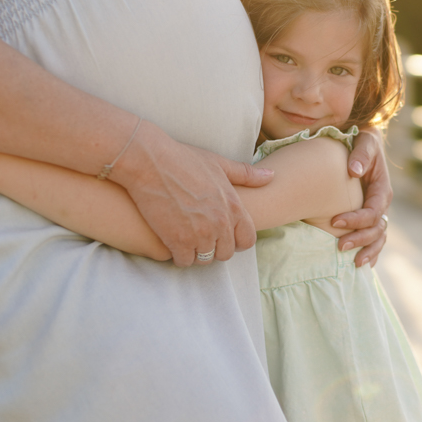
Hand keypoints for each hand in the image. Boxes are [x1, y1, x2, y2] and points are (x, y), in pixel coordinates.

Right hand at [109, 120, 272, 266]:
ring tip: (185, 238)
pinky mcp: (177, 240)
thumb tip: (272, 176)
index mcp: (234, 207)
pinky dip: (178, 255)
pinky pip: (184, 261)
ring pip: (205, 259)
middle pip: (226, 253)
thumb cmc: (184, 159)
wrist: (150, 161)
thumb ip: (246, 175)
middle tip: (199, 236)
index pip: (247, 240)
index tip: (222, 235)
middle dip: (214, 248)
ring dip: (196, 252)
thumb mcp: (219, 164)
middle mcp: (221, 223)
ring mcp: (200, 234)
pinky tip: (171, 242)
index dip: (235, 240)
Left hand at [332, 128, 391, 267]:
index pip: (373, 212)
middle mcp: (381, 204)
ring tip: (354, 263)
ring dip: (368, 251)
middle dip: (360, 240)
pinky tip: (362, 263)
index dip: (356, 220)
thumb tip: (354, 170)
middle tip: (340, 247)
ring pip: (378, 238)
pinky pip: (373, 238)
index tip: (334, 221)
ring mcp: (376, 212)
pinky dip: (371, 251)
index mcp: (382, 189)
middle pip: (376, 230)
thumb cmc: (361, 139)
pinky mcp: (368, 216)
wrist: (361, 141)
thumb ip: (361, 153)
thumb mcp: (364, 140)